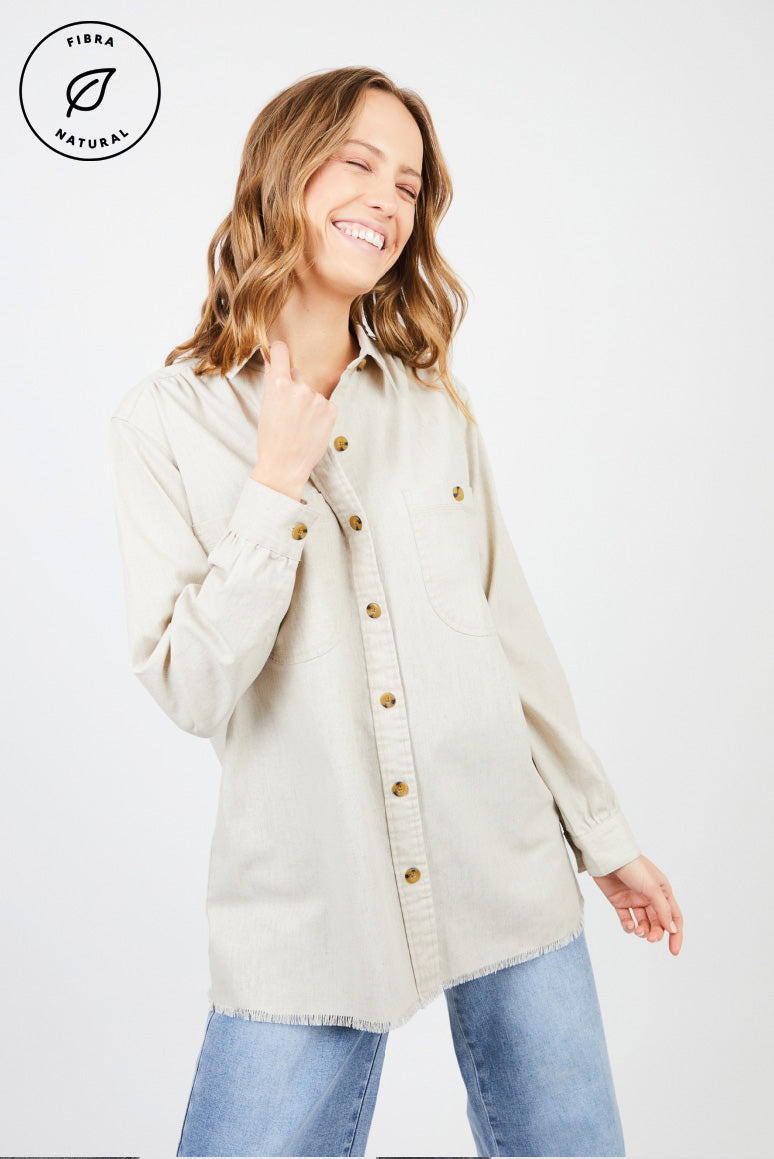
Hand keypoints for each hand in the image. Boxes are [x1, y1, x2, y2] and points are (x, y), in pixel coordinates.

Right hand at [251, 340, 337, 499]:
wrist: (285, 466)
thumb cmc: (271, 439)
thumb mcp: (266, 406)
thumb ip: (272, 380)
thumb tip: (271, 357)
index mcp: (279, 384)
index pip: (281, 351)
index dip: (279, 351)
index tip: (279, 352)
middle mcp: (300, 387)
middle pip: (298, 374)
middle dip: (293, 386)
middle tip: (288, 411)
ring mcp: (317, 398)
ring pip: (312, 391)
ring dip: (308, 403)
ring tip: (300, 425)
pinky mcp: (331, 409)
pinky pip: (325, 404)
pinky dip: (320, 413)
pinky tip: (311, 428)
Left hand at [592, 854, 683, 955]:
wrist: (608, 857)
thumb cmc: (633, 867)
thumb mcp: (652, 888)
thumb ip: (662, 909)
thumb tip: (673, 929)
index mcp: (663, 892)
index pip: (674, 917)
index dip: (676, 934)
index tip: (674, 951)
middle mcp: (650, 897)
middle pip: (658, 922)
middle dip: (656, 933)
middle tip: (650, 938)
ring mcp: (635, 899)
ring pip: (643, 923)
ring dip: (642, 930)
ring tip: (638, 930)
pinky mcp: (619, 901)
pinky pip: (627, 919)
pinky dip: (628, 926)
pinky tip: (629, 925)